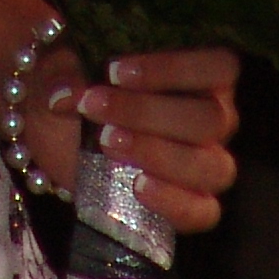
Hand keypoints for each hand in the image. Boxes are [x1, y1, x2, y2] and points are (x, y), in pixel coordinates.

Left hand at [23, 44, 242, 235]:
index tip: (115, 72)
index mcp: (202, 74)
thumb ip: (66, 73)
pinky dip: (174, 202)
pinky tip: (137, 187)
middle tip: (96, 107)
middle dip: (148, 112)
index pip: (219, 65)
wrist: (59, 133)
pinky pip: (203, 212)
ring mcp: (207, 164)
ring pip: (214, 167)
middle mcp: (214, 118)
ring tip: (108, 143)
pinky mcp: (191, 204)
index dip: (173, 68)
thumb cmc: (81, 86)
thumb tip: (63, 94)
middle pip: (212, 119)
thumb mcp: (66, 68)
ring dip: (159, 154)